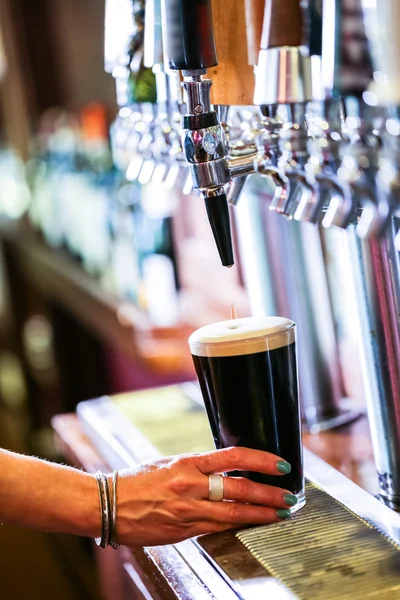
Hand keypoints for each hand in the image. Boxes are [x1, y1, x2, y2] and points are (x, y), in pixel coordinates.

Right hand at [115, 447, 296, 546]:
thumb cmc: (138, 481)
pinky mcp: (184, 531)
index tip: (280, 465)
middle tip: (289, 496)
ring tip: (280, 514)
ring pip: (233, 513)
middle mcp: (190, 485)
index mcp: (187, 463)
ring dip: (261, 514)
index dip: (261, 460)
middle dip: (269, 493)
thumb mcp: (170, 464)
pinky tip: (252, 526)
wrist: (108, 504)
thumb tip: (227, 469)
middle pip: (239, 488)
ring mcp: (188, 510)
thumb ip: (198, 468)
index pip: (233, 457)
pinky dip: (237, 526)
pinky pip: (217, 529)